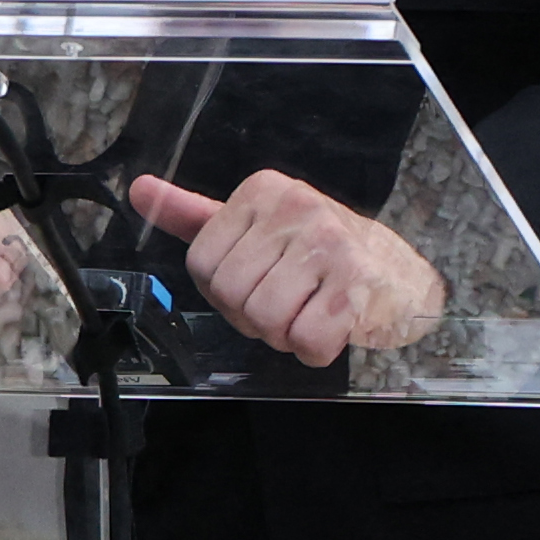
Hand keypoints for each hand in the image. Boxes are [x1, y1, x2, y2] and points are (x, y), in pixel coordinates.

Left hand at [132, 169, 447, 368]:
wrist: (400, 276)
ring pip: (263, 319)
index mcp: (264, 190)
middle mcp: (297, 206)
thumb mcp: (258, 226)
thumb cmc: (322, 255)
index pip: (202, 263)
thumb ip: (196, 215)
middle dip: (254, 316)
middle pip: (231, 294)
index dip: (225, 291)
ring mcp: (330, 242)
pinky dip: (316, 350)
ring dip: (285, 334)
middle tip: (289, 301)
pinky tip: (333, 326)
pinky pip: (305, 340)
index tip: (261, 280)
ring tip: (310, 311)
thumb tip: (139, 189)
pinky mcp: (357, 283)